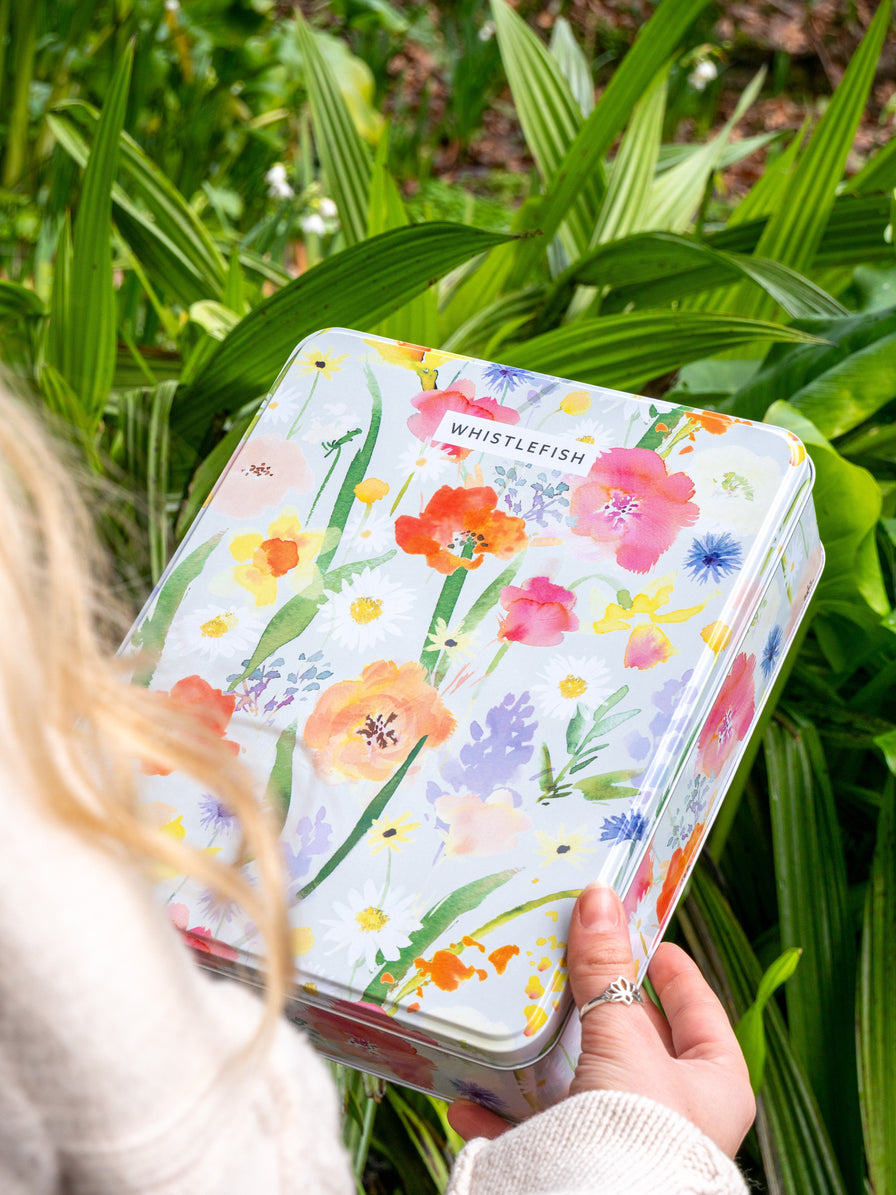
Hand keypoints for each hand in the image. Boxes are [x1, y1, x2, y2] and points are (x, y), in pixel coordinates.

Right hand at [448, 883, 754, 1158]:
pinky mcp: (584, 1167)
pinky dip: (503, 1116)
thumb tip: (599, 899)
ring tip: (515, 1021)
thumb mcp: (622, 1035)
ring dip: (545, 1059)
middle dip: (596, 1007)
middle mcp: (680, 1116)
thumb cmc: (638, 1125)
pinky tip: (471, 1099)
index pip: (699, 1009)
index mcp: (716, 1083)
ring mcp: (631, 1142)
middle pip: (635, 1043)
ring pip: (584, 1086)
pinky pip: (538, 1134)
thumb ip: (605, 970)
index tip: (637, 935)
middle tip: (566, 964)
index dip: (670, 968)